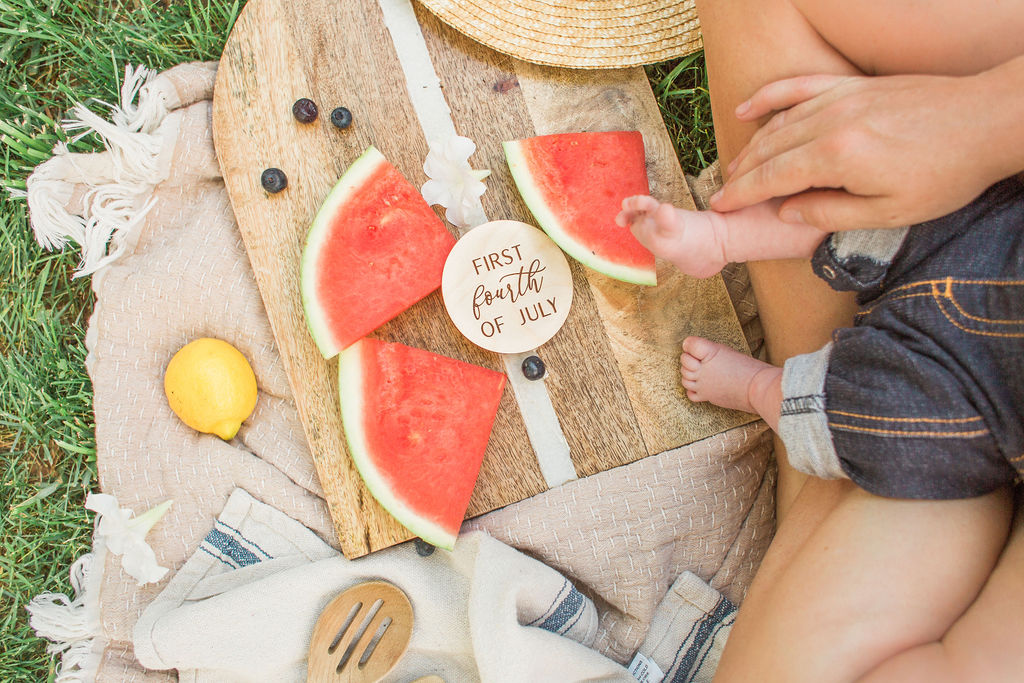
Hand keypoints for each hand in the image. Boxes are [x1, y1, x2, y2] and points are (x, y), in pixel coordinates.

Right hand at [709, 72, 1012, 230]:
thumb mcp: (888, 212)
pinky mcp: (853, 86)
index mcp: (837, 157)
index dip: (741, 195)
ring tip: (735, 168)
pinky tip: (748, 110)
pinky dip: (769, 97)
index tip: (720, 207)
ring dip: (751, 146)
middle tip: (722, 194)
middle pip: (769, 150)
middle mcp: (831, 122)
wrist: (987, 122)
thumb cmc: (944, 174)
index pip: (772, 178)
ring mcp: (841, 98)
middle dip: (740, 174)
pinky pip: (798, 87)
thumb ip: (830, 213)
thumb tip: (785, 212)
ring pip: (779, 122)